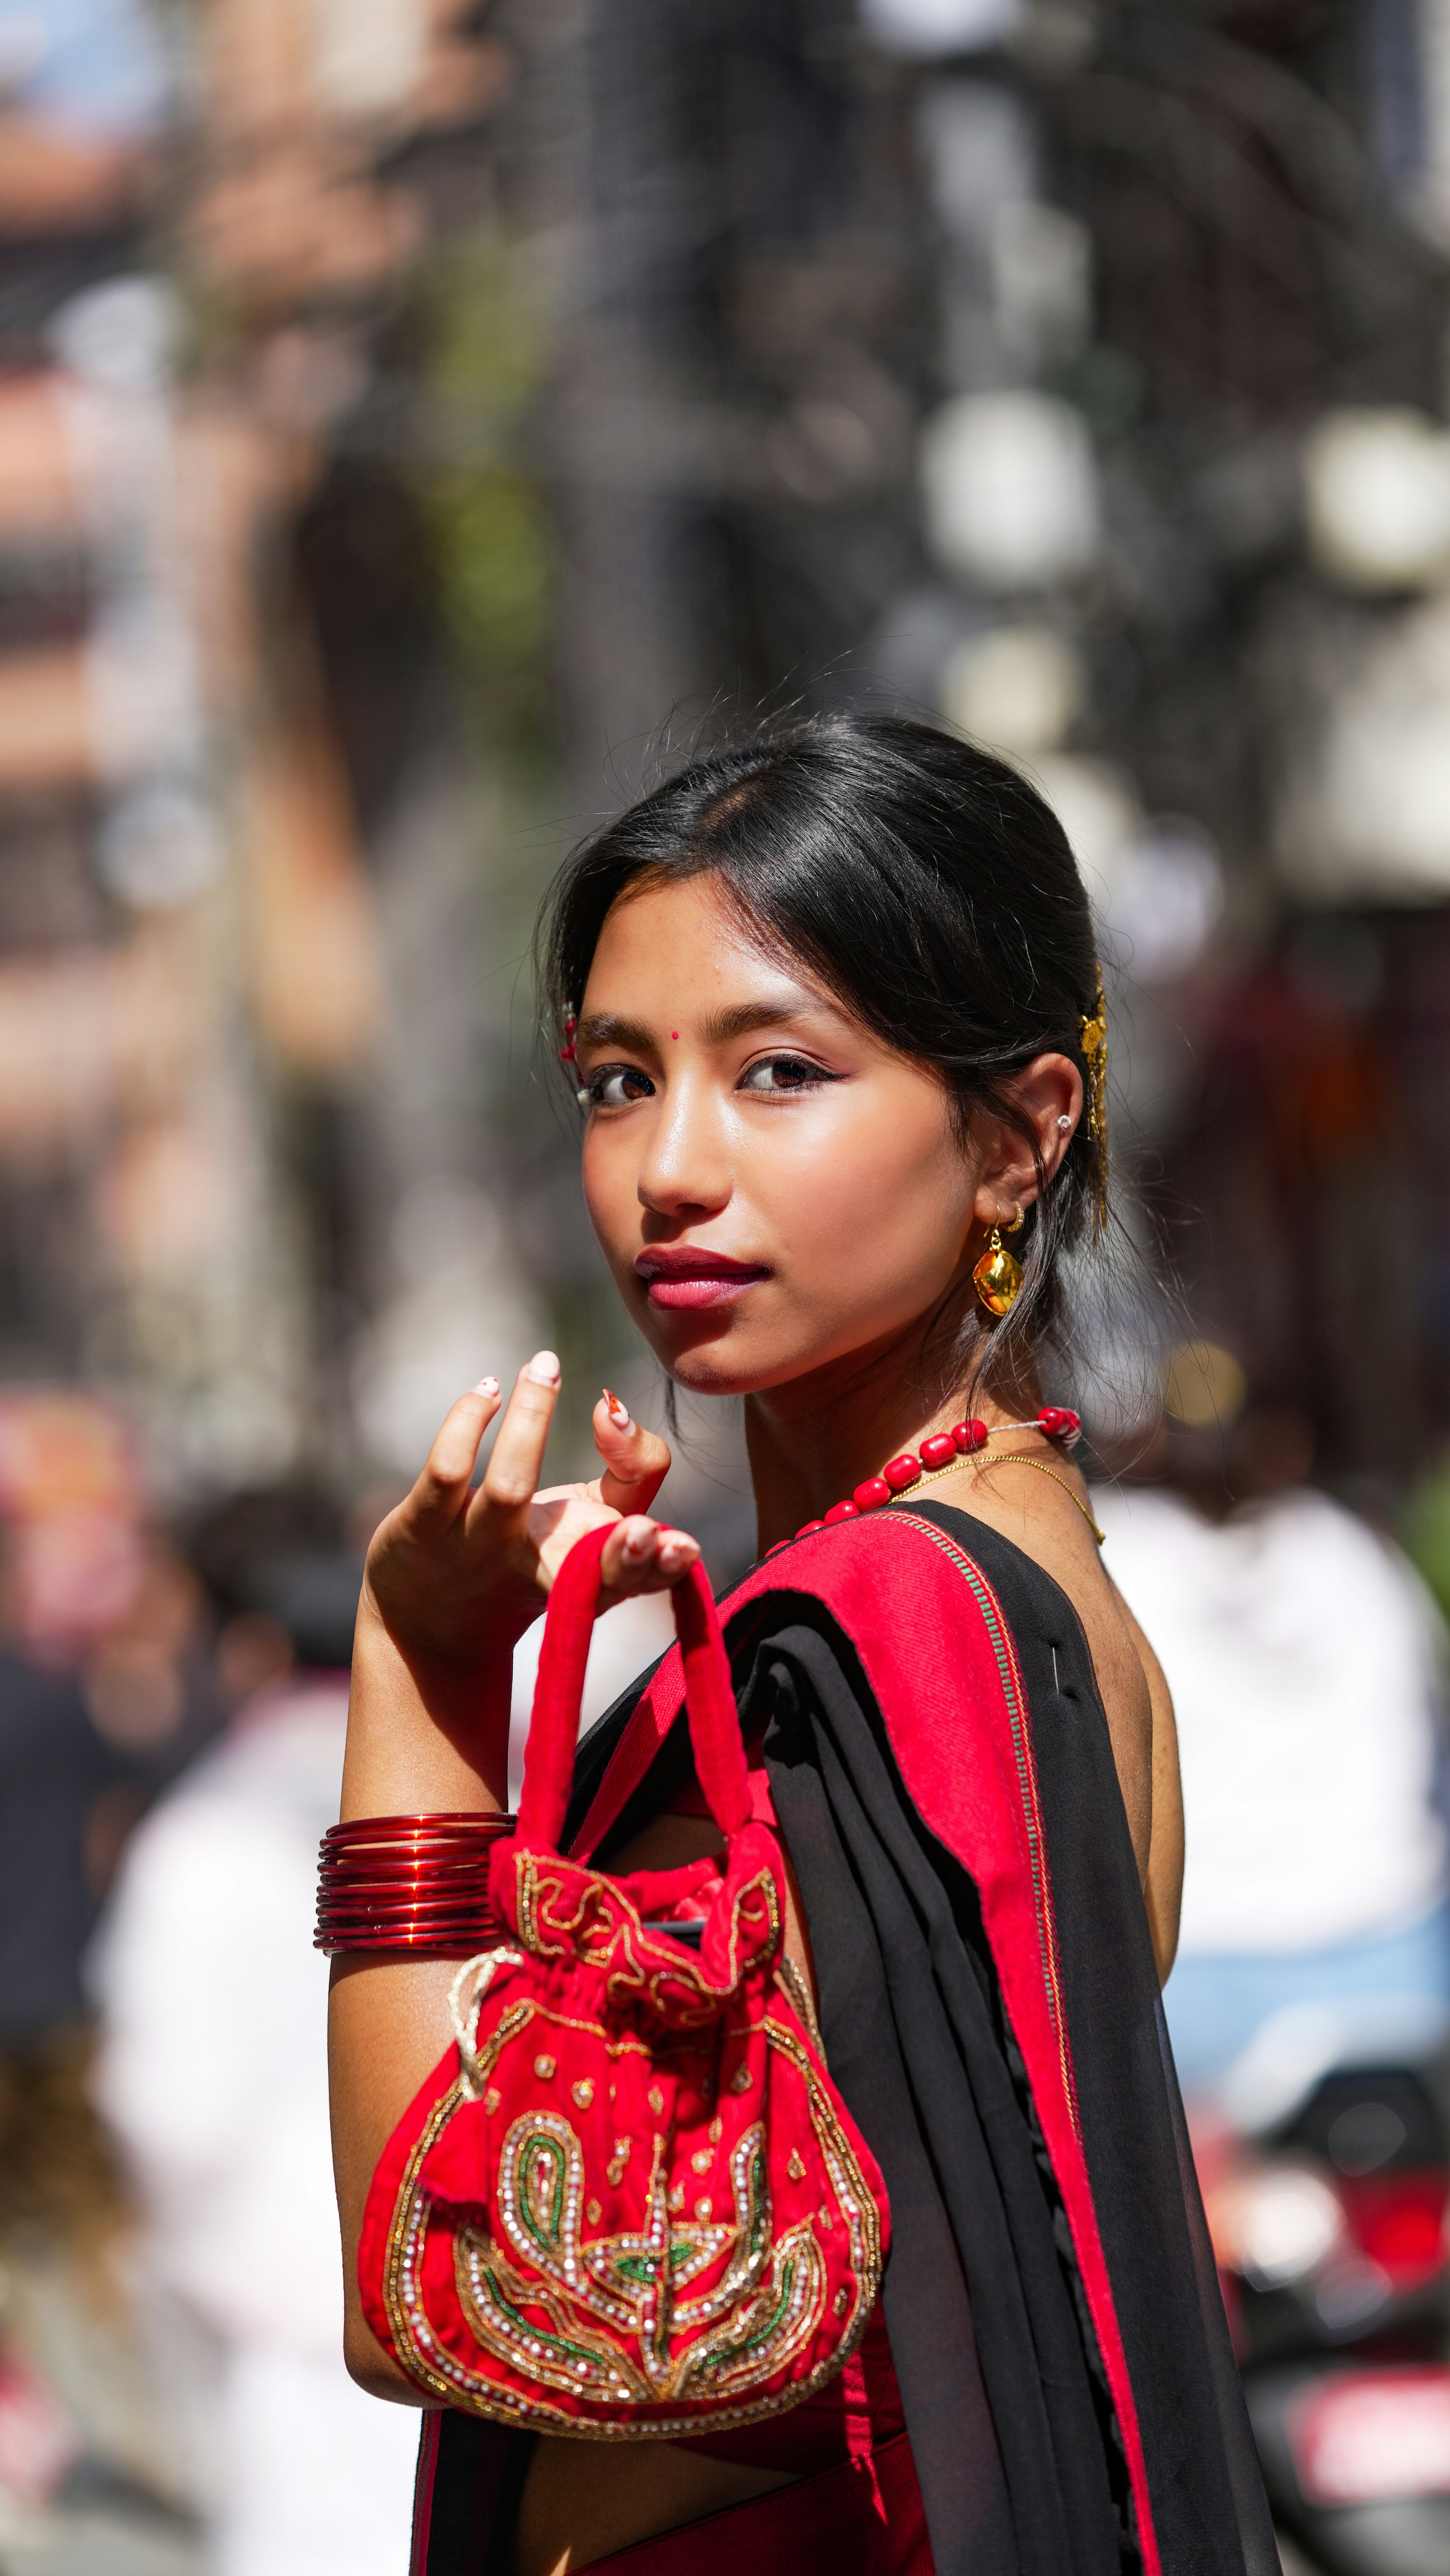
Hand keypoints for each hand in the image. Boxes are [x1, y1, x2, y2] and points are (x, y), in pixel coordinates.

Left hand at [360, 1352, 697, 1687]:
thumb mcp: (589, 1525)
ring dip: (531, 1422)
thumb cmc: (528, 1556)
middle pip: (586, 1569)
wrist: (431, 1618)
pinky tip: (489, 1389)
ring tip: (546, 1365)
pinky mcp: (421, 1532)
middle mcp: (537, 1572)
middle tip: (640, 1530)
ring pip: (508, 1489)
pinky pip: (447, 1471)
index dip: (661, 1567)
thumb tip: (616, 1408)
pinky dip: (470, 1419)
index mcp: (588, 1575)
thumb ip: (632, 1473)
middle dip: (623, 1558)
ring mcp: (475, 1552)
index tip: (677, 1544)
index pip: (636, 1578)